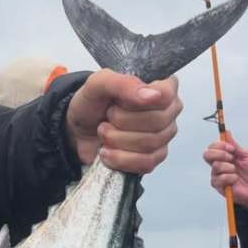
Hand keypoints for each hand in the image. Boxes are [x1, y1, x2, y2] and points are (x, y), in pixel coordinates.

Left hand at [66, 71, 181, 173]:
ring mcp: (164, 136)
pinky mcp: (154, 158)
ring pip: (150, 144)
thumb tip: (153, 96)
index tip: (115, 104)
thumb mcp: (98, 84)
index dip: (136, 104)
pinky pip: (146, 164)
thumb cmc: (92, 103)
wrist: (79, 130)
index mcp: (161, 86)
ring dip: (117, 140)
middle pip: (157, 121)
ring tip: (104, 133)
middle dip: (122, 122)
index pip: (166, 95)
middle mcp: (168, 111)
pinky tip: (107, 152)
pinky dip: (121, 159)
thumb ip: (124, 83)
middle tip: (106, 118)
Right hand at [202, 139, 247, 208]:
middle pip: (207, 154)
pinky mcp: (218, 186)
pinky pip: (218, 179)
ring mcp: (217, 175)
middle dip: (220, 154)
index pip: (212, 147)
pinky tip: (235, 180)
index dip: (220, 145)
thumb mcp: (247, 155)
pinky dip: (229, 178)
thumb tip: (227, 132)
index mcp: (224, 156)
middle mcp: (218, 165)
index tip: (232, 148)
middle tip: (232, 158)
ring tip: (236, 172)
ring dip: (229, 168)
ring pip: (215, 166)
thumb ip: (235, 145)